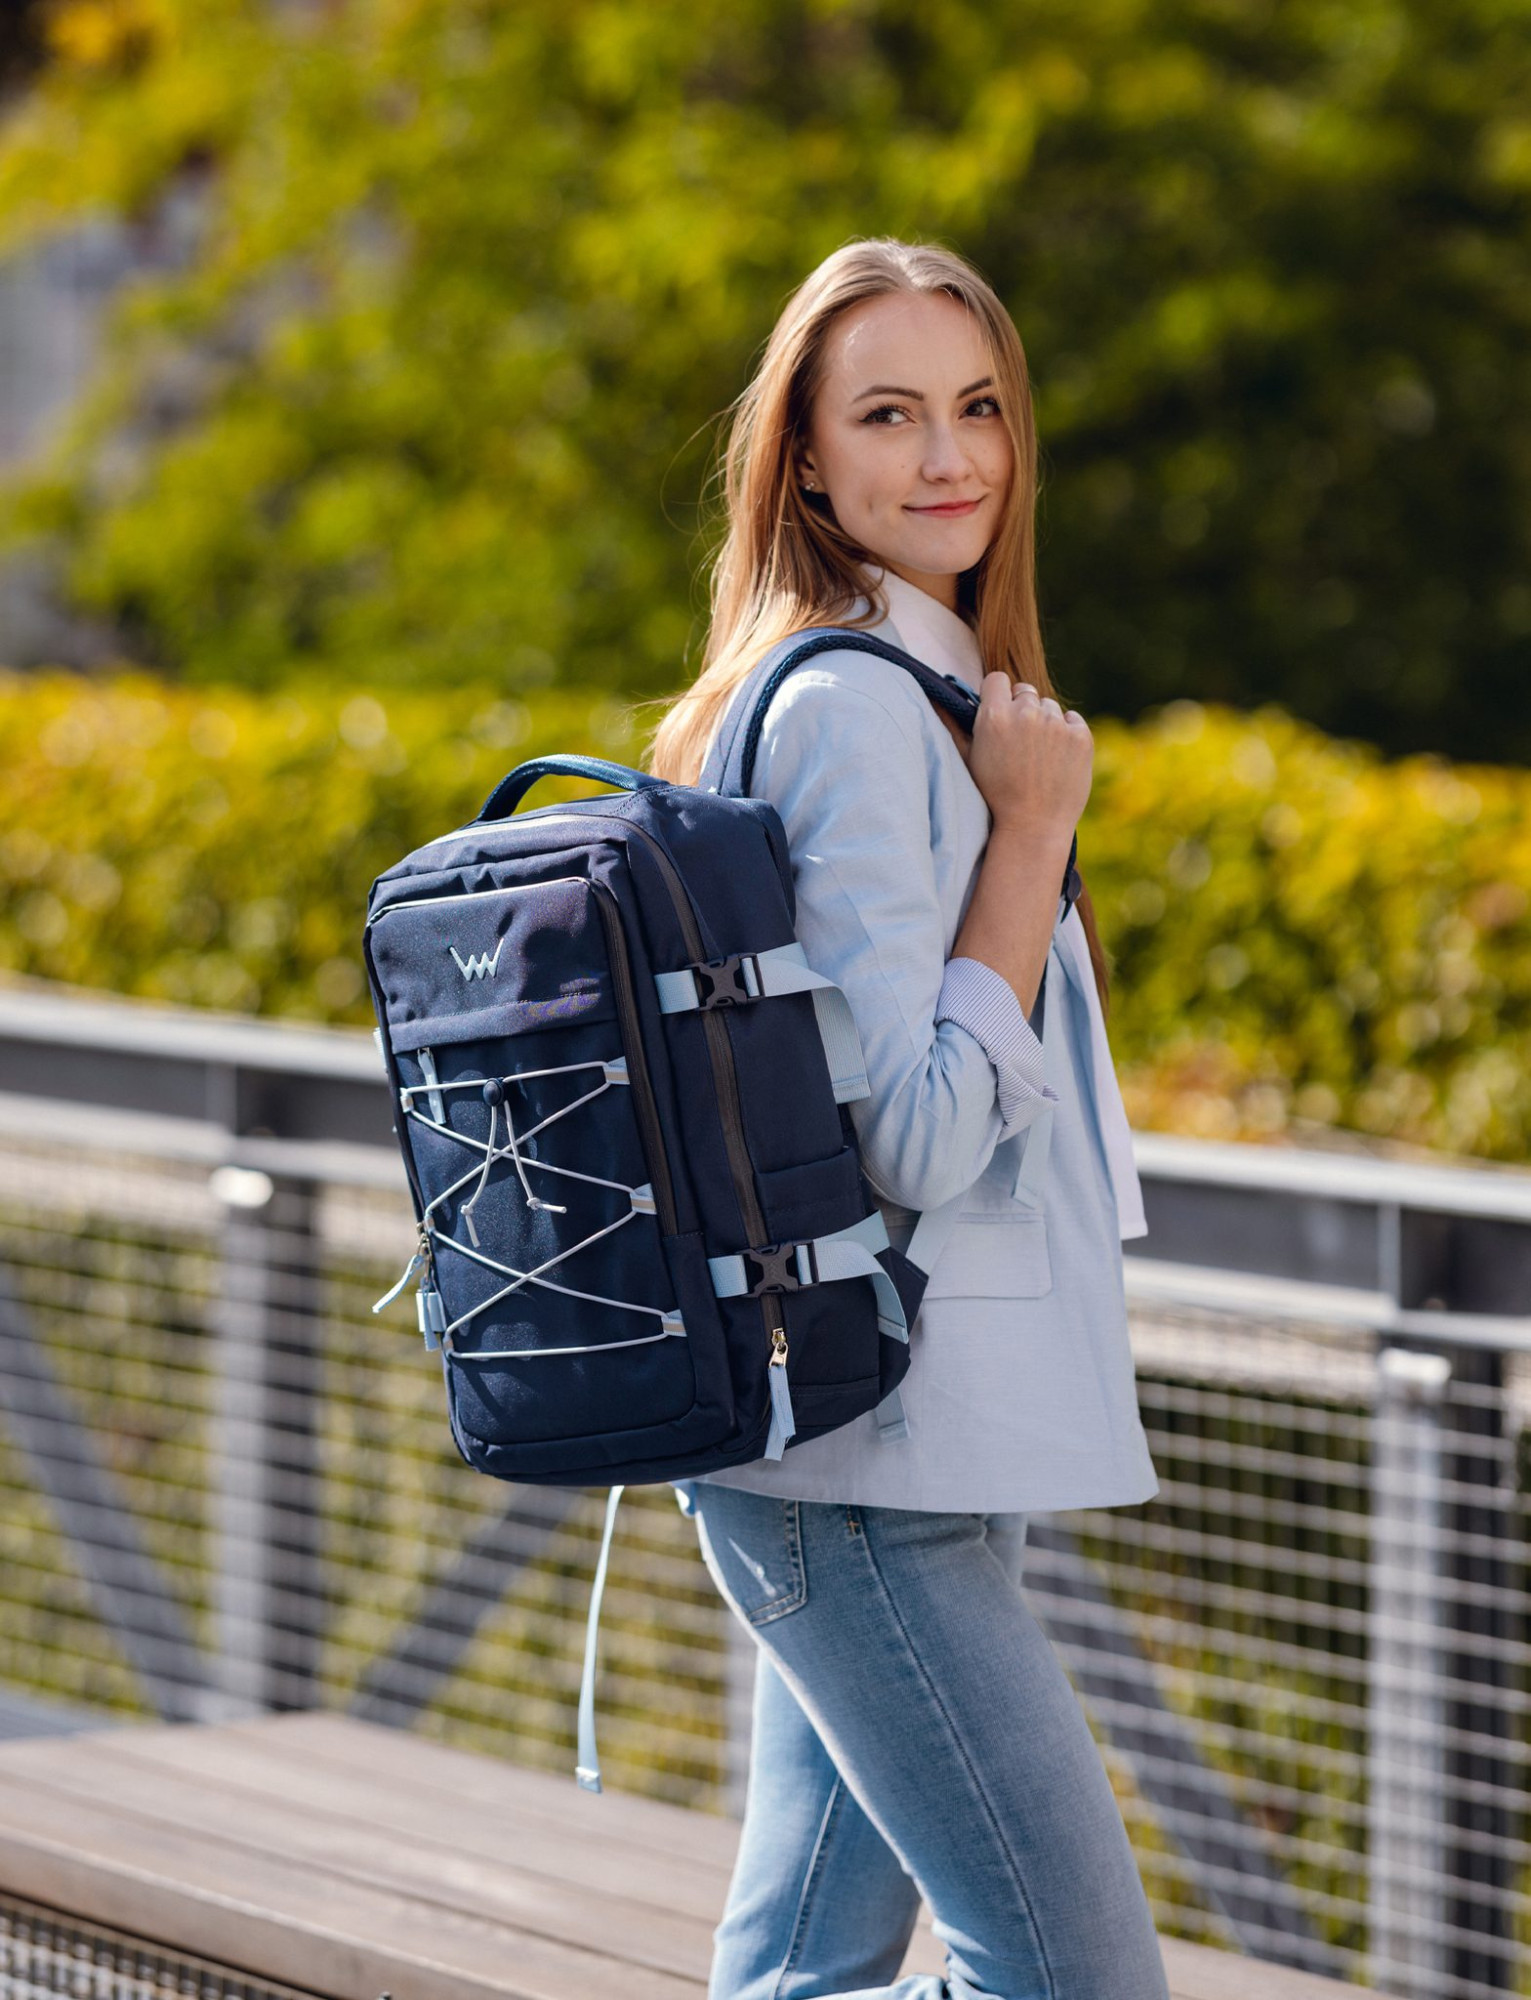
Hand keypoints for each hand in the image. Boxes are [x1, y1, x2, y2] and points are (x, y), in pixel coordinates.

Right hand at [966, 672, 1091, 841]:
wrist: (1033, 827)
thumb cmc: (995, 795)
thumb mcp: (967, 759)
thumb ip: (952, 724)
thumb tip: (935, 698)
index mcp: (995, 716)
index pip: (997, 680)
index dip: (998, 695)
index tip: (1000, 711)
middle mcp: (1026, 713)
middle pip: (1025, 691)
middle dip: (1022, 709)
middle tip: (1020, 740)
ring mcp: (1056, 724)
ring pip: (1050, 706)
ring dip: (1045, 722)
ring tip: (1038, 755)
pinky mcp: (1081, 736)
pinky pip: (1073, 721)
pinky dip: (1068, 734)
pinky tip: (1057, 758)